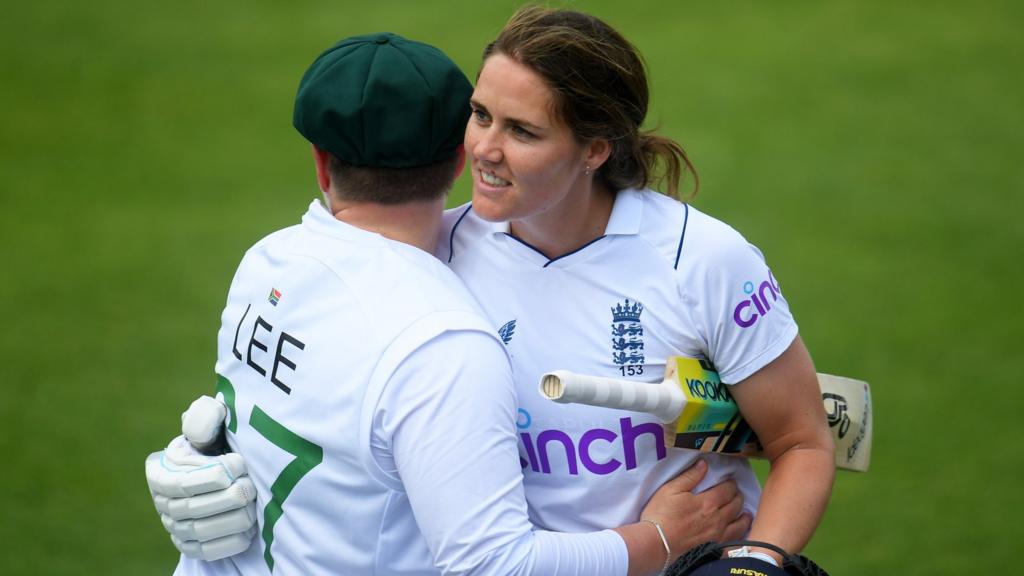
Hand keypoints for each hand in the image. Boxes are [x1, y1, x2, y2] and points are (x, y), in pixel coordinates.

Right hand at [145, 396, 258, 560]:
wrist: (233, 470)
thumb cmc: (220, 440)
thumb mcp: (213, 420)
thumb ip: (205, 416)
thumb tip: (198, 433)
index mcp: (160, 471)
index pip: (180, 481)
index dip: (211, 476)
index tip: (238, 463)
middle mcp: (162, 502)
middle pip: (191, 508)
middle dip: (227, 497)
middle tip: (250, 486)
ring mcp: (175, 527)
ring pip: (200, 531)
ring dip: (232, 519)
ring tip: (253, 504)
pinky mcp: (192, 546)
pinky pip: (208, 551)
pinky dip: (230, 541)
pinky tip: (249, 528)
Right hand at [640, 459, 751, 557]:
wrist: (656, 544)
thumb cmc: (661, 515)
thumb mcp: (671, 490)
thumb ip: (690, 476)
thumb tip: (704, 464)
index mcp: (708, 502)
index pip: (727, 489)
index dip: (731, 484)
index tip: (730, 481)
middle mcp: (718, 519)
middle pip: (736, 505)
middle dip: (738, 496)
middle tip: (736, 493)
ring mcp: (718, 535)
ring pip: (739, 524)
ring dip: (744, 515)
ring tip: (745, 512)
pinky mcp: (715, 548)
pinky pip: (734, 540)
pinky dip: (740, 534)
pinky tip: (739, 531)